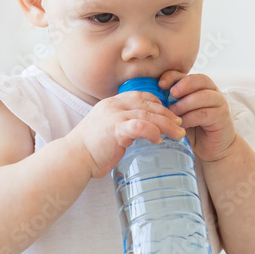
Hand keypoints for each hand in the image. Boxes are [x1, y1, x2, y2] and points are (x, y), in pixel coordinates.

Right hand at [66, 90, 186, 178]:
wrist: (74, 158)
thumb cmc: (91, 147)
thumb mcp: (107, 128)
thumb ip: (122, 124)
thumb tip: (140, 129)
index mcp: (112, 103)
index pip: (140, 96)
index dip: (157, 103)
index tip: (168, 113)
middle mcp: (114, 106)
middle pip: (148, 104)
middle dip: (167, 114)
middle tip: (180, 123)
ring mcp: (114, 116)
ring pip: (148, 115)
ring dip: (167, 124)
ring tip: (179, 133)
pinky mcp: (116, 130)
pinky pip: (141, 127)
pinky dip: (153, 132)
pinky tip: (159, 140)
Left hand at [158, 71, 236, 162]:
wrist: (210, 148)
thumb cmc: (192, 128)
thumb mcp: (179, 113)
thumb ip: (170, 102)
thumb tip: (150, 95)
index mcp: (200, 86)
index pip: (187, 74)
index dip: (173, 76)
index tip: (160, 84)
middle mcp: (212, 91)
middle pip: (200, 79)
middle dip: (183, 85)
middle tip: (171, 95)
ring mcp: (219, 103)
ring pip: (203, 96)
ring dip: (186, 104)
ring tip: (174, 112)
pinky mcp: (222, 117)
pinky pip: (206, 113)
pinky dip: (191, 118)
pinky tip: (182, 124)